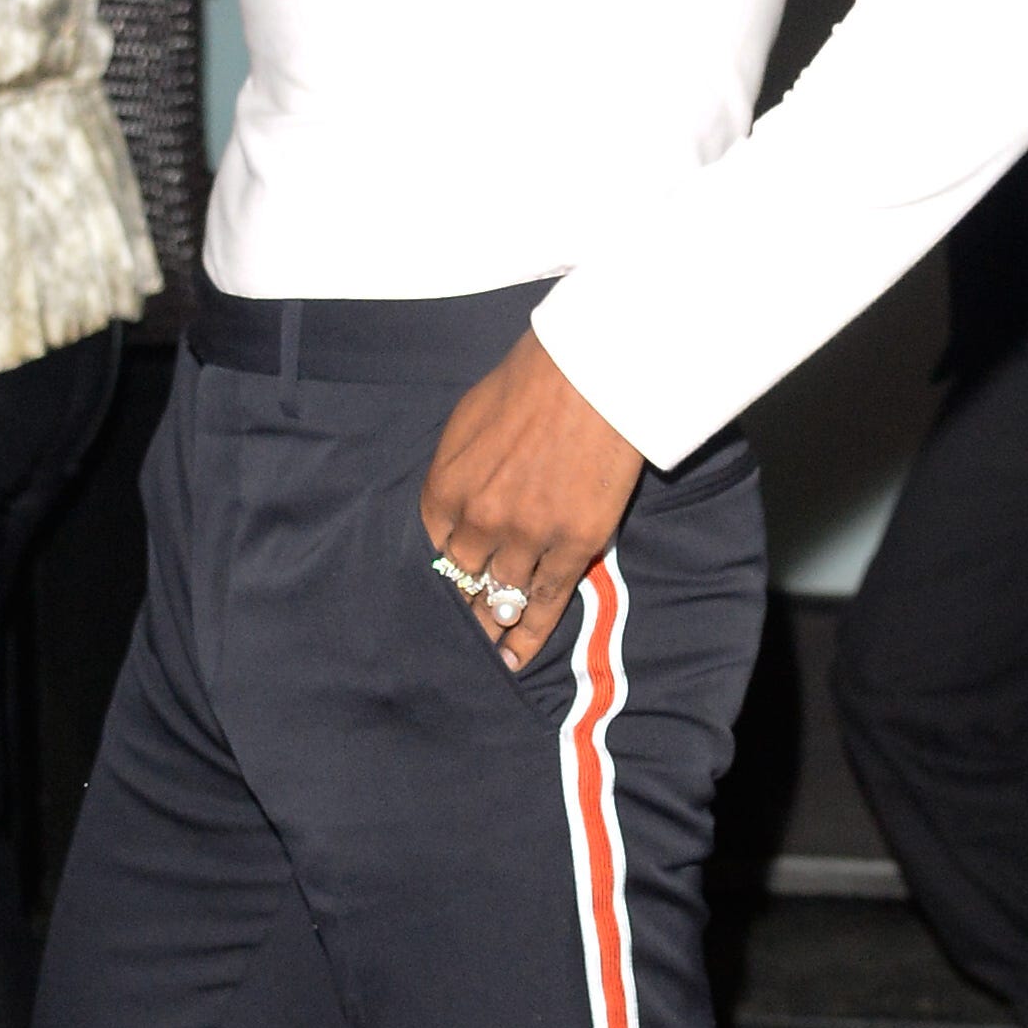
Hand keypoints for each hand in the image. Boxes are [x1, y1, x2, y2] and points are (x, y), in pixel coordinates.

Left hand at [422, 330, 642, 670]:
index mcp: (445, 487)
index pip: (436, 547)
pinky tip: (515, 657)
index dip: (449, 566)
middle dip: (467, 598)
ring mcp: (527, 535)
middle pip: (465, 577)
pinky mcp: (574, 543)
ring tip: (490, 648)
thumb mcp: (467, 422)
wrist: (591, 370)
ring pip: (502, 595)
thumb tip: (454, 508)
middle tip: (469, 623)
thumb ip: (456, 472)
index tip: (453, 583)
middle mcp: (479, 519)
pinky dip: (528, 633)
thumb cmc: (530, 382)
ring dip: (494, 622)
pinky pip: (545, 601)